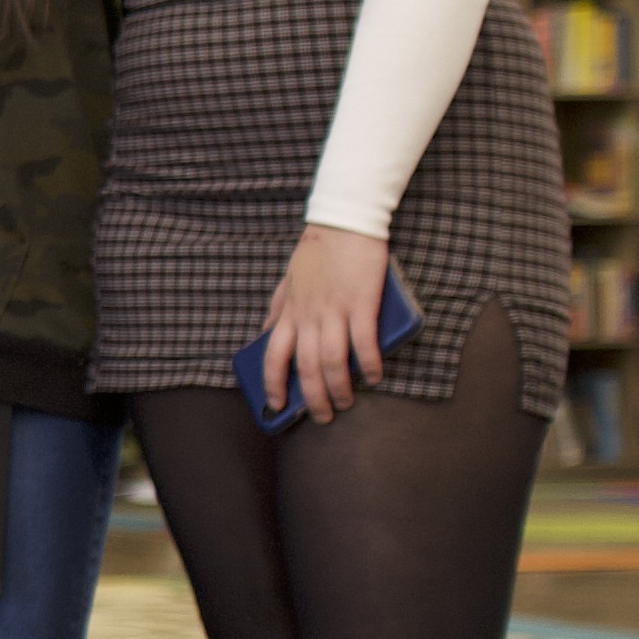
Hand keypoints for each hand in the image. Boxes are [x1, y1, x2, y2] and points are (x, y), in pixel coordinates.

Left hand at [255, 223, 397, 423]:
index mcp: (289, 312)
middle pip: (304, 367)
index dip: (272, 384)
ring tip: (347, 403)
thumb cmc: (317, 251)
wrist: (343, 222)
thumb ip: (277, 308)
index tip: (276, 405)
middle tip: (323, 417)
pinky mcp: (361, 302)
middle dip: (312, 398)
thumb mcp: (287, 280)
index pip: (272, 356)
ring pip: (331, 360)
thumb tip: (264, 332)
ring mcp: (334, 310)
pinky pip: (362, 341)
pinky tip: (374, 376)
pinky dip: (367, 363)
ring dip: (339, 387)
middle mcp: (308, 315)